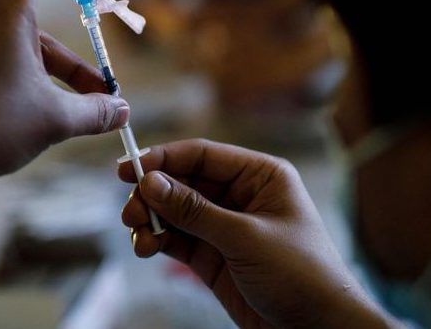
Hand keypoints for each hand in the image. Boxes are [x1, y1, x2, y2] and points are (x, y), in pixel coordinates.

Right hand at [119, 139, 394, 328]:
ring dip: (152, 220)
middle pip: (184, 182)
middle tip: (130, 212)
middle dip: (153, 195)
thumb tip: (150, 182)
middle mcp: (241, 195)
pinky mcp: (214, 256)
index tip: (129, 168)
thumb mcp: (246, 237)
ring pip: (175, 212)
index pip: (203, 155)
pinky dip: (157, 240)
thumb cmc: (302, 275)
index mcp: (260, 176)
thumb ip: (195, 210)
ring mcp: (225, 226)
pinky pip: (177, 239)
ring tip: (138, 235)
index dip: (164, 159)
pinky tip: (145, 247)